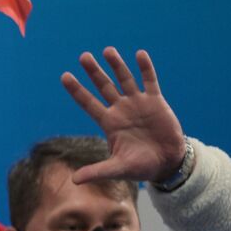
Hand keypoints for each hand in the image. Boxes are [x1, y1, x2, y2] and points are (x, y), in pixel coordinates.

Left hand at [60, 48, 186, 184]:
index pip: (88, 103)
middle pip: (103, 86)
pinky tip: (139, 54)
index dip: (76, 90)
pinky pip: (149, 81)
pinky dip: (145, 68)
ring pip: (124, 79)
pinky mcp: (156, 102)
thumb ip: (96, 171)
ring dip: (117, 65)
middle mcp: (120, 110)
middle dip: (94, 72)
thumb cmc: (140, 167)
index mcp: (109, 123)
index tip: (64, 76)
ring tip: (107, 50)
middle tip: (83, 56)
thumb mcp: (117, 168)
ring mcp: (137, 103)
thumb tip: (74, 180)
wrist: (166, 163)